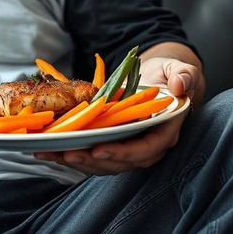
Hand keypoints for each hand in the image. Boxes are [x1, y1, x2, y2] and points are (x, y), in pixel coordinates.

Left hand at [34, 54, 201, 175]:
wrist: (161, 81)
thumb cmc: (171, 76)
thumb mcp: (180, 71)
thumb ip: (184, 76)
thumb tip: (179, 87)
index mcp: (163, 132)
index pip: (143, 150)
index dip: (121, 153)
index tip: (98, 150)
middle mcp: (145, 145)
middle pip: (117, 161)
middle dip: (90, 160)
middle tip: (66, 154)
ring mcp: (126, 145)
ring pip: (100, 162)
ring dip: (75, 159)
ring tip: (50, 153)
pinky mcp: (111, 142)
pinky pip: (90, 152)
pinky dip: (70, 151)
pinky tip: (48, 148)